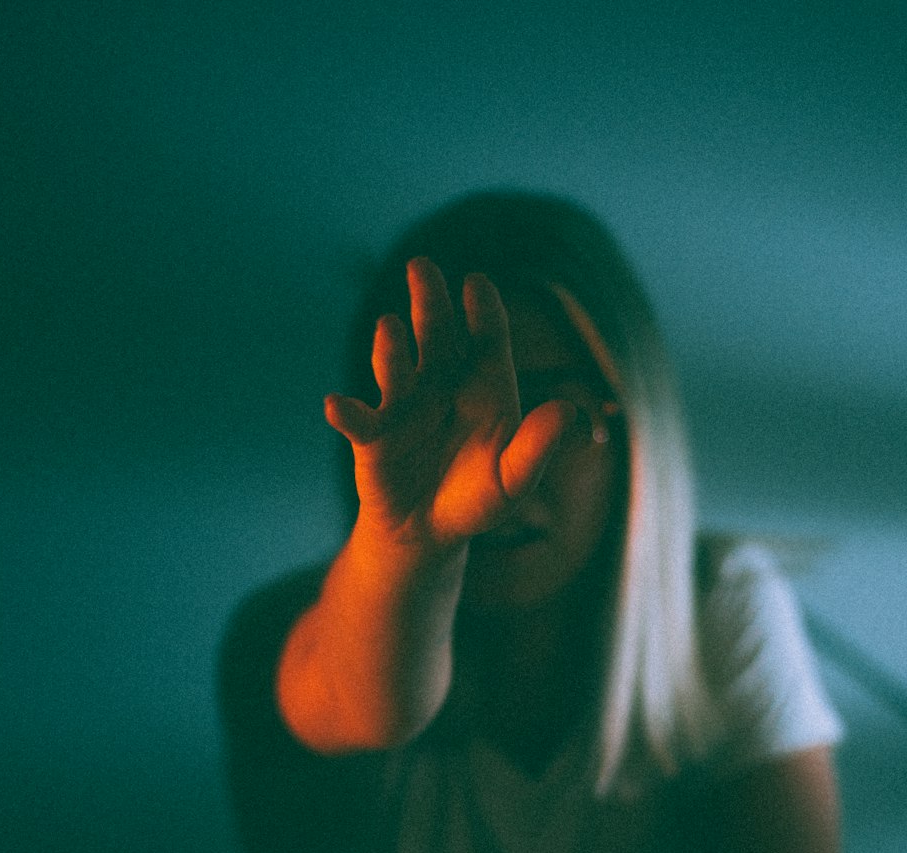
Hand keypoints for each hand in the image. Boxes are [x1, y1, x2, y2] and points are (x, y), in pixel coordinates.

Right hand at [324, 257, 570, 550]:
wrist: (430, 531)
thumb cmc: (479, 498)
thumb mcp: (515, 479)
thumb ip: (539, 445)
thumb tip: (570, 409)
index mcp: (484, 385)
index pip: (487, 339)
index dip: (482, 311)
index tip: (476, 284)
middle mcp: (442, 383)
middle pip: (437, 337)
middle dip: (430, 303)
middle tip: (421, 267)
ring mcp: (405, 405)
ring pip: (398, 368)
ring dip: (391, 349)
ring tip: (389, 327)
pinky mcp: (373, 436)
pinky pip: (358, 421)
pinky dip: (347, 413)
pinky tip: (336, 405)